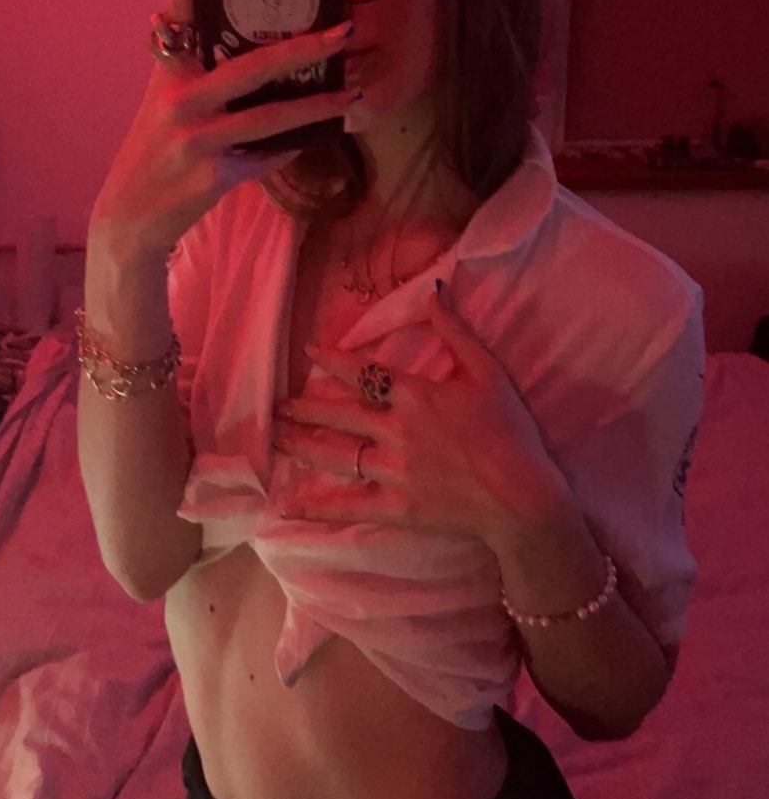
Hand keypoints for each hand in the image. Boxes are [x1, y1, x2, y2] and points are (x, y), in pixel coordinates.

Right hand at [88, 0, 360, 262]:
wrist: (129, 218)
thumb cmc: (159, 153)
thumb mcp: (168, 106)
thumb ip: (202, 75)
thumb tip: (261, 52)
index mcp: (167, 72)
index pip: (176, 8)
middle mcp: (178, 98)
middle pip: (251, 64)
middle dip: (305, 47)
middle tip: (346, 29)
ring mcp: (194, 138)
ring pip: (270, 116)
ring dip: (318, 106)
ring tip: (353, 93)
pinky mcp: (211, 174)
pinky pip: (264, 156)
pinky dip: (287, 149)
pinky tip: (309, 140)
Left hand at [271, 283, 574, 551]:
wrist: (523, 496)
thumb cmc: (510, 432)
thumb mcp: (489, 373)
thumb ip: (457, 332)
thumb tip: (434, 291)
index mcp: (416, 396)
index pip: (364, 373)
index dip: (333, 360)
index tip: (308, 352)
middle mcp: (396, 430)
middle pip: (339, 414)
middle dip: (305, 408)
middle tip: (277, 406)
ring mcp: (392, 471)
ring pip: (336, 455)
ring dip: (301, 445)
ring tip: (275, 438)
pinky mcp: (395, 507)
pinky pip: (347, 506)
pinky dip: (316, 507)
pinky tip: (287, 505)